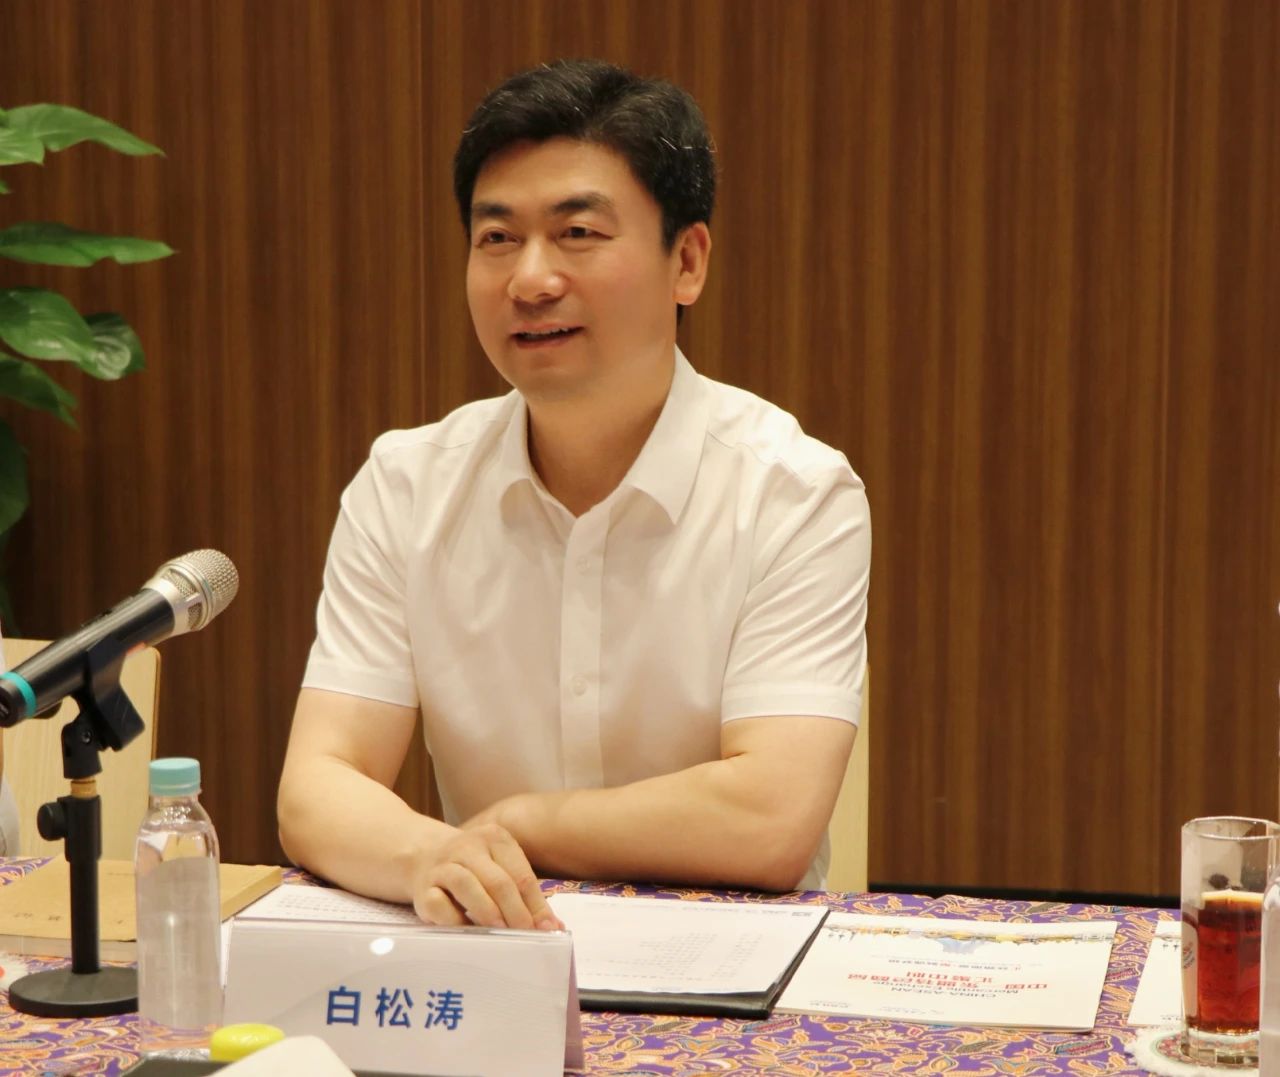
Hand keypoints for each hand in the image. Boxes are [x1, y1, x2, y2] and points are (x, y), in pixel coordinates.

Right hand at [411, 822, 557, 930]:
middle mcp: (468, 847)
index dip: (536, 905)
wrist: (423, 856)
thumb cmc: (474, 869)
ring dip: (487, 912)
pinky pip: (439, 906)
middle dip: (516, 912)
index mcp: (495, 838)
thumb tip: (553, 926)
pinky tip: (468, 933)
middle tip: (527, 936)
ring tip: (501, 932)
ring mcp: (443, 866)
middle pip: (498, 881)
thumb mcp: (501, 870)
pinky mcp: (423, 889)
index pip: (521, 875)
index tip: (548, 930)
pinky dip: (455, 921)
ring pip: (467, 886)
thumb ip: (525, 895)